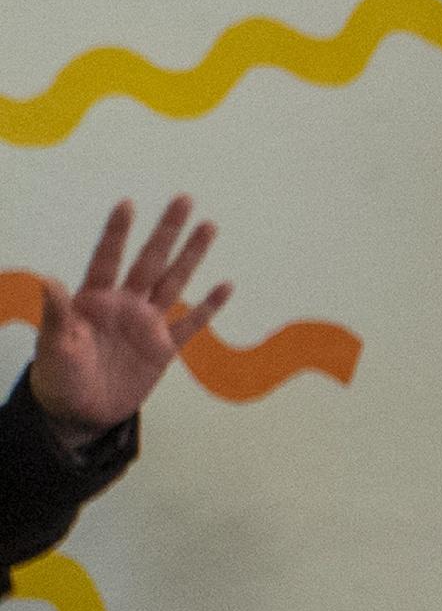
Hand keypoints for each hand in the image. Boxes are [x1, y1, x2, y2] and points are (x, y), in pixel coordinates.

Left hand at [28, 199, 226, 450]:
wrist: (80, 411)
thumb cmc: (59, 376)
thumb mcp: (54, 345)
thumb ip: (56, 312)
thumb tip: (47, 279)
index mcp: (93, 299)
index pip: (108, 257)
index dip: (117, 232)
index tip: (128, 203)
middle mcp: (123, 304)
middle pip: (150, 260)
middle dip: (167, 230)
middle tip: (184, 199)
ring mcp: (146, 324)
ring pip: (174, 282)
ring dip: (192, 255)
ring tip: (209, 227)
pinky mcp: (163, 349)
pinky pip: (190, 324)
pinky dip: (208, 307)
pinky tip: (224, 286)